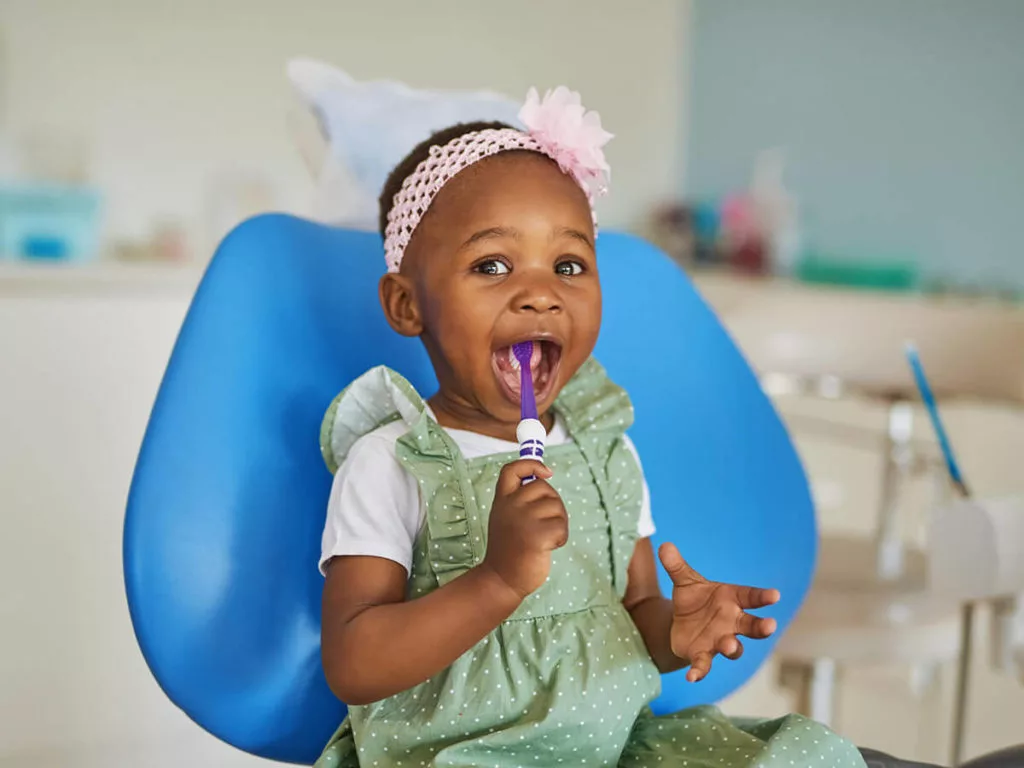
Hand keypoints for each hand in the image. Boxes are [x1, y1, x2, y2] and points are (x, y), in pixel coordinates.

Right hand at [479, 460, 567, 598]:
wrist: (501, 579)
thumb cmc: (510, 549)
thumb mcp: (507, 518)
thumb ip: (520, 500)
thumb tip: (545, 478)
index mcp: (502, 500)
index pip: (513, 469)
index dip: (532, 464)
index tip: (547, 472)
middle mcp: (510, 506)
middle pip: (544, 487)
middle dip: (553, 503)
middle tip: (545, 524)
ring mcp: (522, 520)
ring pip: (556, 507)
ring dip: (558, 523)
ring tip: (544, 538)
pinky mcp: (536, 536)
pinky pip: (562, 527)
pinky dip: (561, 538)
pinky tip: (548, 547)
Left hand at [658, 542, 779, 682]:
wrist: (680, 622)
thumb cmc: (693, 598)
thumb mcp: (684, 580)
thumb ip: (676, 566)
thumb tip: (665, 546)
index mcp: (731, 599)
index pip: (751, 596)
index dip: (763, 596)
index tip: (775, 595)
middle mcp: (731, 622)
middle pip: (751, 625)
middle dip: (761, 627)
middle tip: (770, 626)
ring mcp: (719, 640)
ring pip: (733, 647)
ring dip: (733, 647)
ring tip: (729, 645)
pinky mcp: (702, 655)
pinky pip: (704, 665)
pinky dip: (700, 671)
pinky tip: (692, 677)